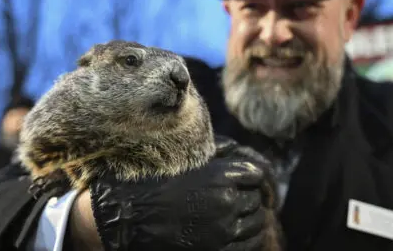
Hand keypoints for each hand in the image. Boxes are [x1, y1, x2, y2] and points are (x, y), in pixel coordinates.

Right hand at [89, 136, 279, 250]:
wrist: (135, 215)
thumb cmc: (158, 182)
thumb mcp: (190, 161)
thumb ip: (218, 155)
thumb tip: (238, 152)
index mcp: (221, 176)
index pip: (256, 174)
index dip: (256, 178)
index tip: (253, 181)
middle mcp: (227, 202)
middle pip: (257, 199)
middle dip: (254, 198)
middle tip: (247, 200)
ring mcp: (223, 228)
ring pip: (257, 223)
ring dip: (254, 218)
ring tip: (247, 217)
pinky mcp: (217, 249)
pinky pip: (249, 244)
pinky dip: (251, 238)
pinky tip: (243, 234)